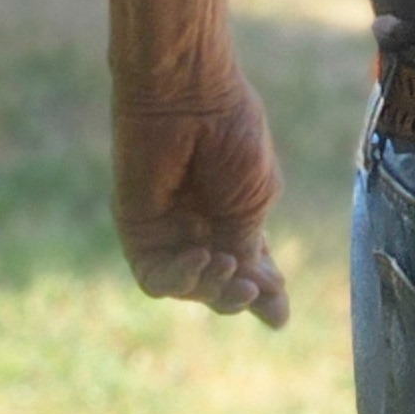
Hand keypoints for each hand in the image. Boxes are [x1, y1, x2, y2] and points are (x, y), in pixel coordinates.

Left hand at [112, 71, 289, 328]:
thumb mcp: (254, 200)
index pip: (250, 268)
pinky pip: (155, 276)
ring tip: (224, 267)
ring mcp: (169, 230)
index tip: (277, 316)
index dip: (264, 294)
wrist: (189, 97)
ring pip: (187, 288)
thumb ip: (249, 249)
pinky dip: (180, 278)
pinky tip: (200, 257)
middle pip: (218, 286)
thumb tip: (266, 296)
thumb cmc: (232, 137)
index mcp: (237, 217)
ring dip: (209, 290)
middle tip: (252, 289)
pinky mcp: (137, 229)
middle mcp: (202, 227)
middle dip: (236, 296)